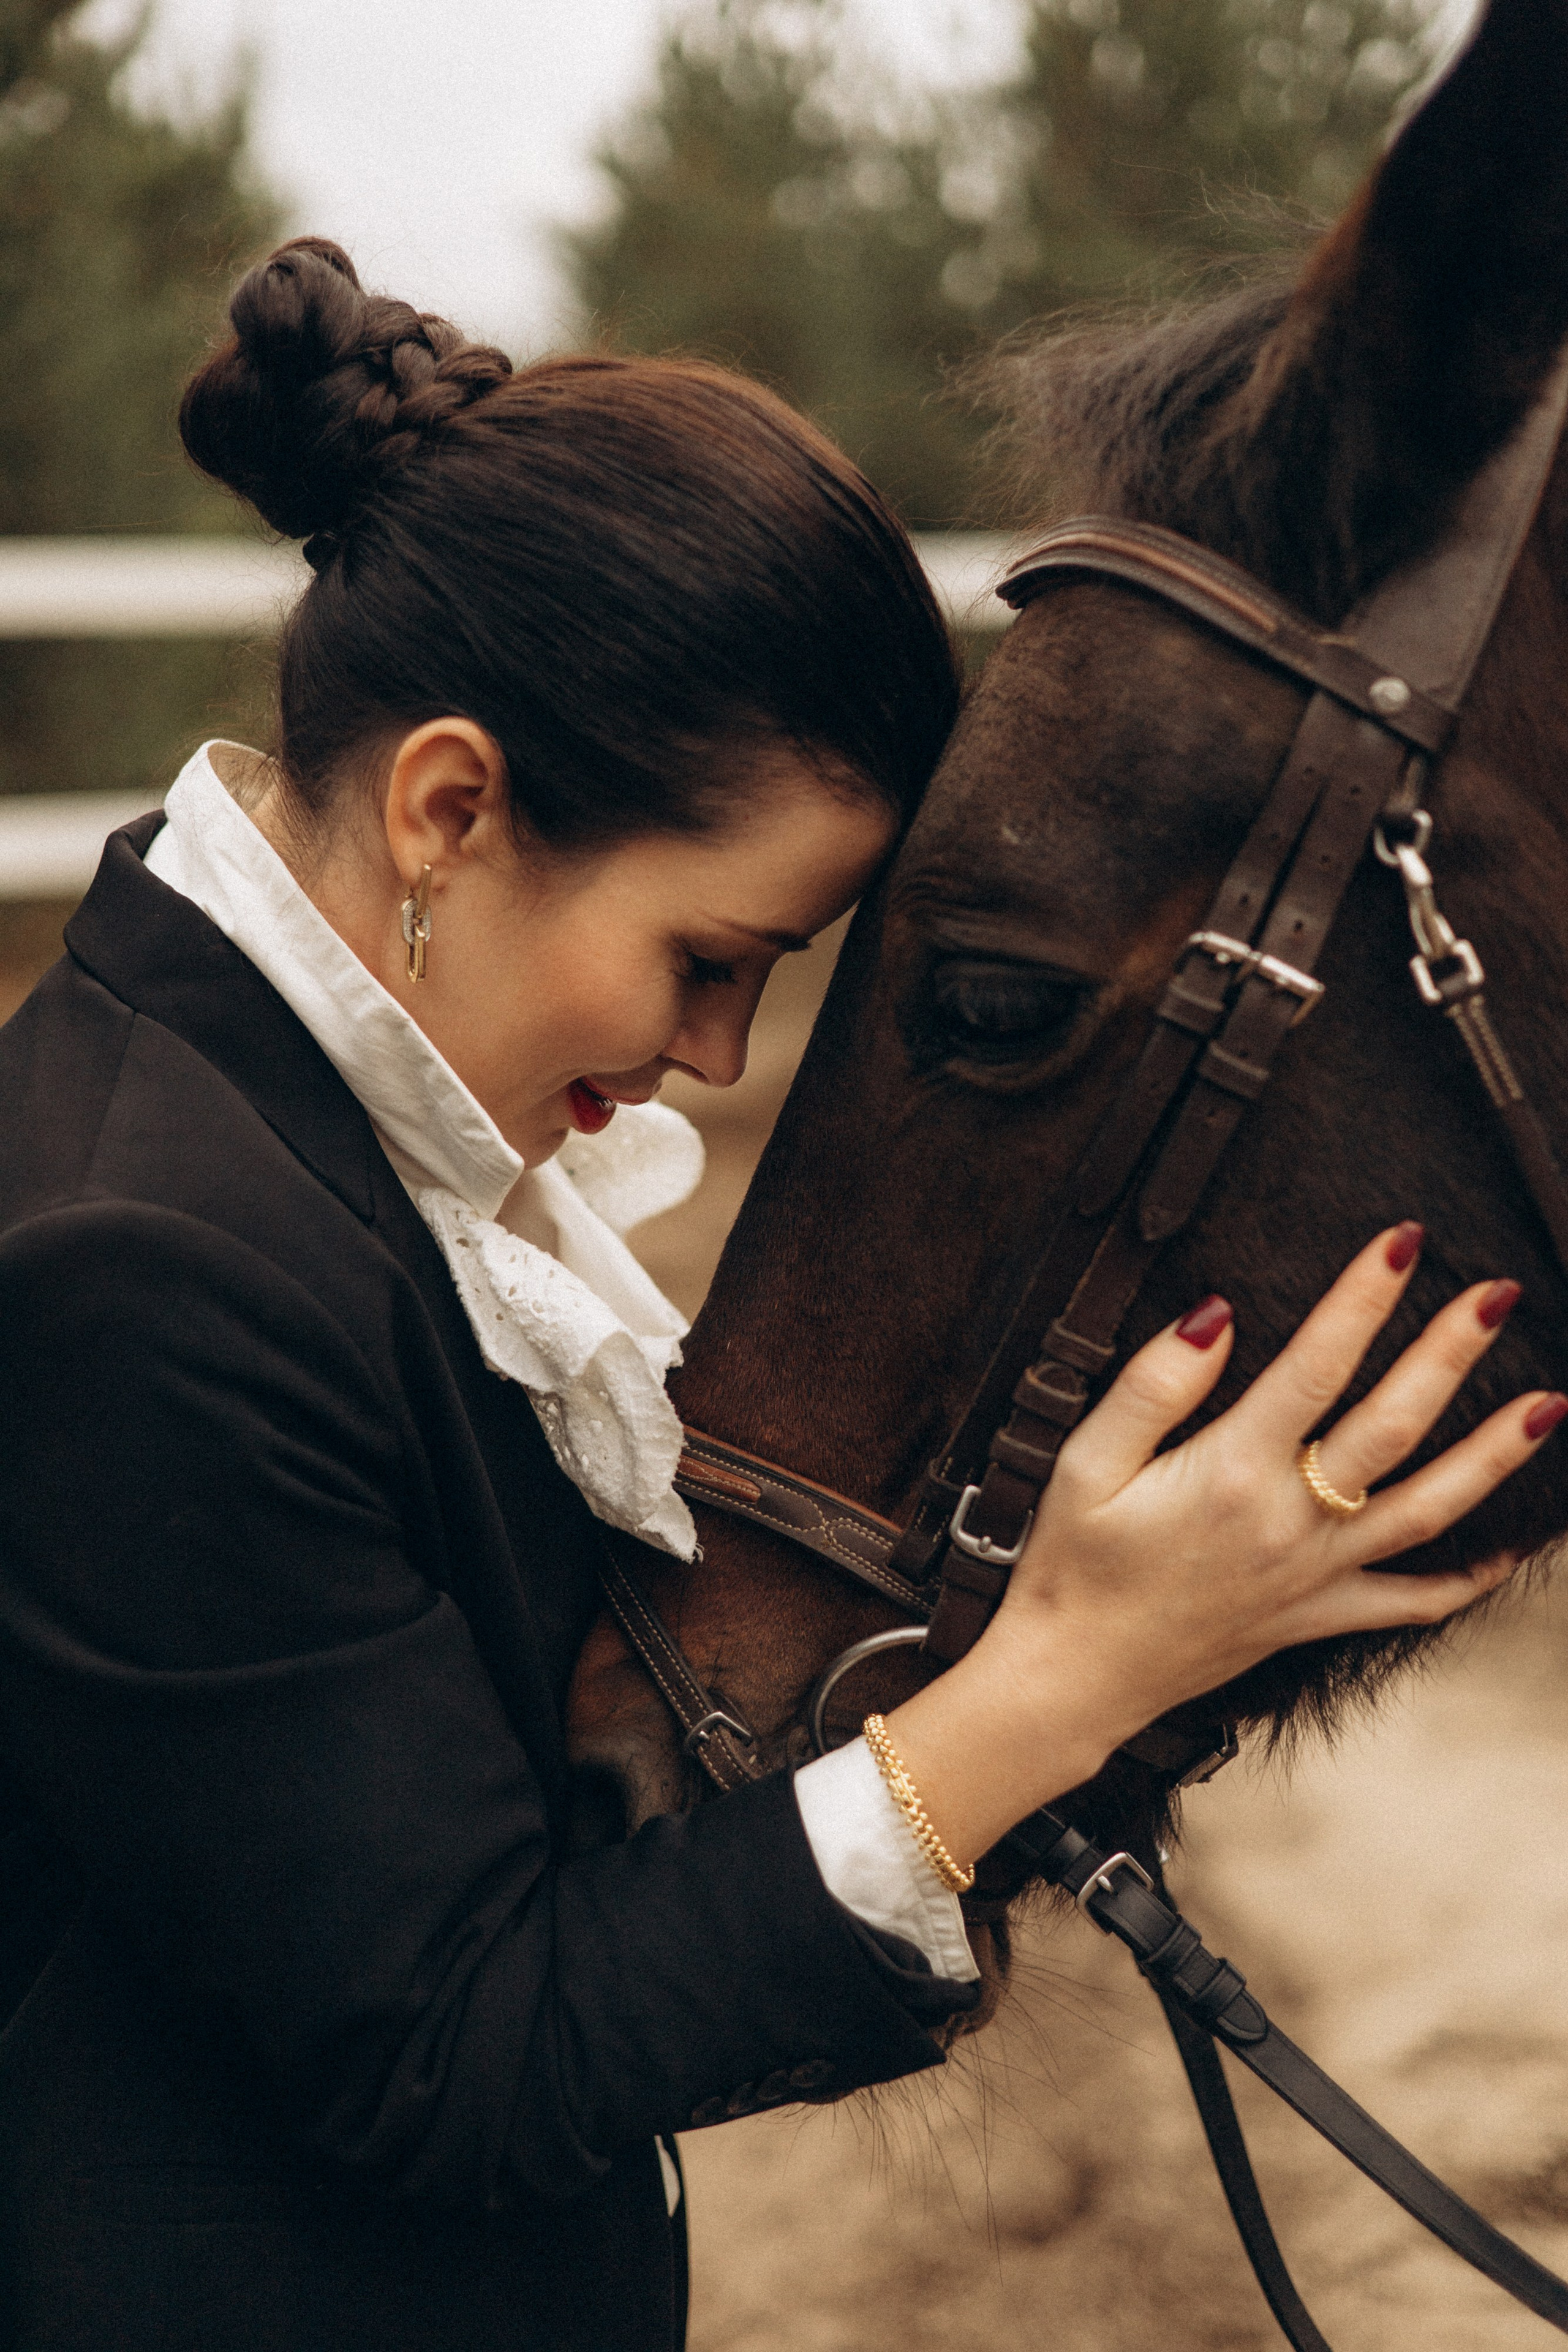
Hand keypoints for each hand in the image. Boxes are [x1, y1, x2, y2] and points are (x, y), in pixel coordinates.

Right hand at [887, 1223, 1562, 1863]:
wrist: (1074, 1679)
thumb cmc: (1073, 1567)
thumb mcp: (1085, 1462)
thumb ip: (1153, 1386)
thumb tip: (1217, 1315)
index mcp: (1233, 1473)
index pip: (1317, 1365)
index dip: (1363, 1297)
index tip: (1405, 1241)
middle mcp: (1290, 1523)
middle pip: (1394, 1426)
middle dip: (1450, 1353)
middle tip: (1500, 1294)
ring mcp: (1314, 1575)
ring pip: (1429, 1511)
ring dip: (1493, 1456)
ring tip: (1549, 1404)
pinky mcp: (1317, 1616)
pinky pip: (1410, 1602)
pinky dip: (1467, 1579)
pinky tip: (1510, 1549)